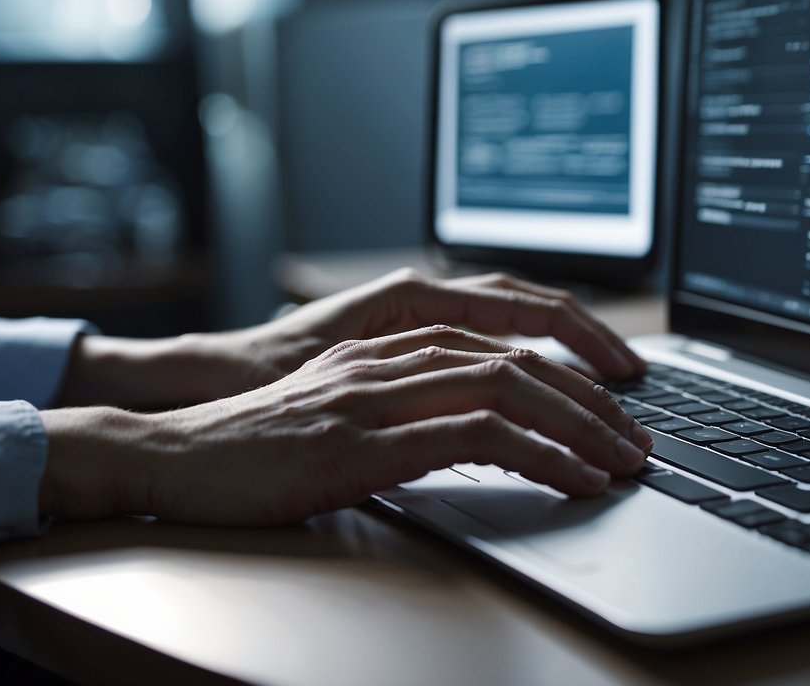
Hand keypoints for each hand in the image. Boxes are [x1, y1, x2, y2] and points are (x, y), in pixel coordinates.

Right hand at [39, 326, 652, 525]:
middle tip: (638, 431)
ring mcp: (376, 395)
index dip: (566, 355)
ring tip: (625, 458)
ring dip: (581, 423)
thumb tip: (473, 435)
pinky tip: (574, 477)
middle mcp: (387, 356)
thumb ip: (402, 411)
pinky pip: (475, 437)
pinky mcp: (365, 443)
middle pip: (517, 352)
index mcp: (384, 344)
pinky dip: (540, 455)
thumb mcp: (338, 416)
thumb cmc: (251, 445)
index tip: (612, 392)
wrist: (170, 455)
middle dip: (591, 392)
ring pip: (508, 385)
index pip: (497, 332)